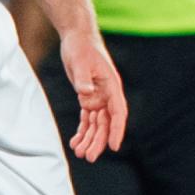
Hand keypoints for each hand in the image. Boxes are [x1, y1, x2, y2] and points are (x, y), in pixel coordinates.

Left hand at [59, 28, 126, 161]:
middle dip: (99, 141)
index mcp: (112, 87)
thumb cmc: (81, 47)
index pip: (118, 113)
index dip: (117, 130)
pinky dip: (82, 130)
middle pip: (106, 123)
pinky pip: (87, 118)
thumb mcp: (80, 60)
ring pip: (96, 124)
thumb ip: (83, 77)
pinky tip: (76, 142)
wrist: (76, 37)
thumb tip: (86, 93)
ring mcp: (98, 97)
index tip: (114, 146)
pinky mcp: (88, 98)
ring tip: (80, 153)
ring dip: (90, 139)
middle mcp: (108, 95)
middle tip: (88, 157)